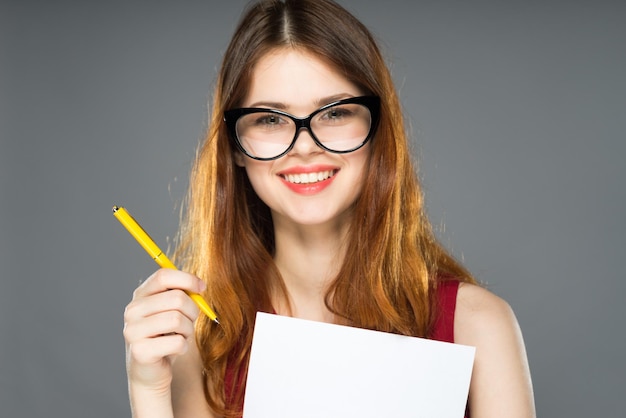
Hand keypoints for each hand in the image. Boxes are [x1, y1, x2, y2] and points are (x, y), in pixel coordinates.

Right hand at [123, 268, 204, 394]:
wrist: (151, 373)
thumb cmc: (166, 337)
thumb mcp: (173, 311)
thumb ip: (182, 295)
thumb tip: (199, 286)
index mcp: (140, 296)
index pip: (163, 276)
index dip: (187, 279)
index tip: (202, 288)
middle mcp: (132, 311)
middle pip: (176, 298)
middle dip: (192, 311)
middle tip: (190, 322)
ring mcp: (133, 331)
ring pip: (178, 320)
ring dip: (188, 330)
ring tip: (182, 336)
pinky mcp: (140, 352)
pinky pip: (177, 342)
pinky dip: (184, 347)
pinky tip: (176, 350)